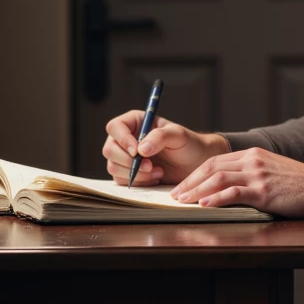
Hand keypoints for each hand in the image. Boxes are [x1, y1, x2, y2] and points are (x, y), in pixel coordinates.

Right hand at [102, 112, 228, 186]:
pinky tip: (155, 178)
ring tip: (158, 171)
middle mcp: (125, 138)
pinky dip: (138, 182)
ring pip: (113, 167)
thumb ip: (160, 137)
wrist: (194, 164)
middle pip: (109, 149)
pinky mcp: (127, 173)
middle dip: (128, 161)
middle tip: (151, 166)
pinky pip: (121, 180)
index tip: (137, 152)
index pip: (115, 127)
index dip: (122, 140)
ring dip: (135, 173)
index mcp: (135, 122)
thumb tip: (140, 149)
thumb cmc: (188, 144)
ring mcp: (124, 157)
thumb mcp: (178, 135)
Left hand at [171, 146, 303, 218]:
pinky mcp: (264, 191)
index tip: (183, 185)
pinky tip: (204, 205)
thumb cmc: (300, 183)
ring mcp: (257, 175)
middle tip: (174, 195)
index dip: (195, 173)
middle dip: (189, 182)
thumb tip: (232, 185)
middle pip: (211, 167)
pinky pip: (233, 193)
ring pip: (218, 179)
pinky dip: (215, 199)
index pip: (215, 160)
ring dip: (196, 191)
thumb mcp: (273, 169)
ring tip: (182, 201)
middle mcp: (252, 161)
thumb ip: (253, 172)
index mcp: (253, 154)